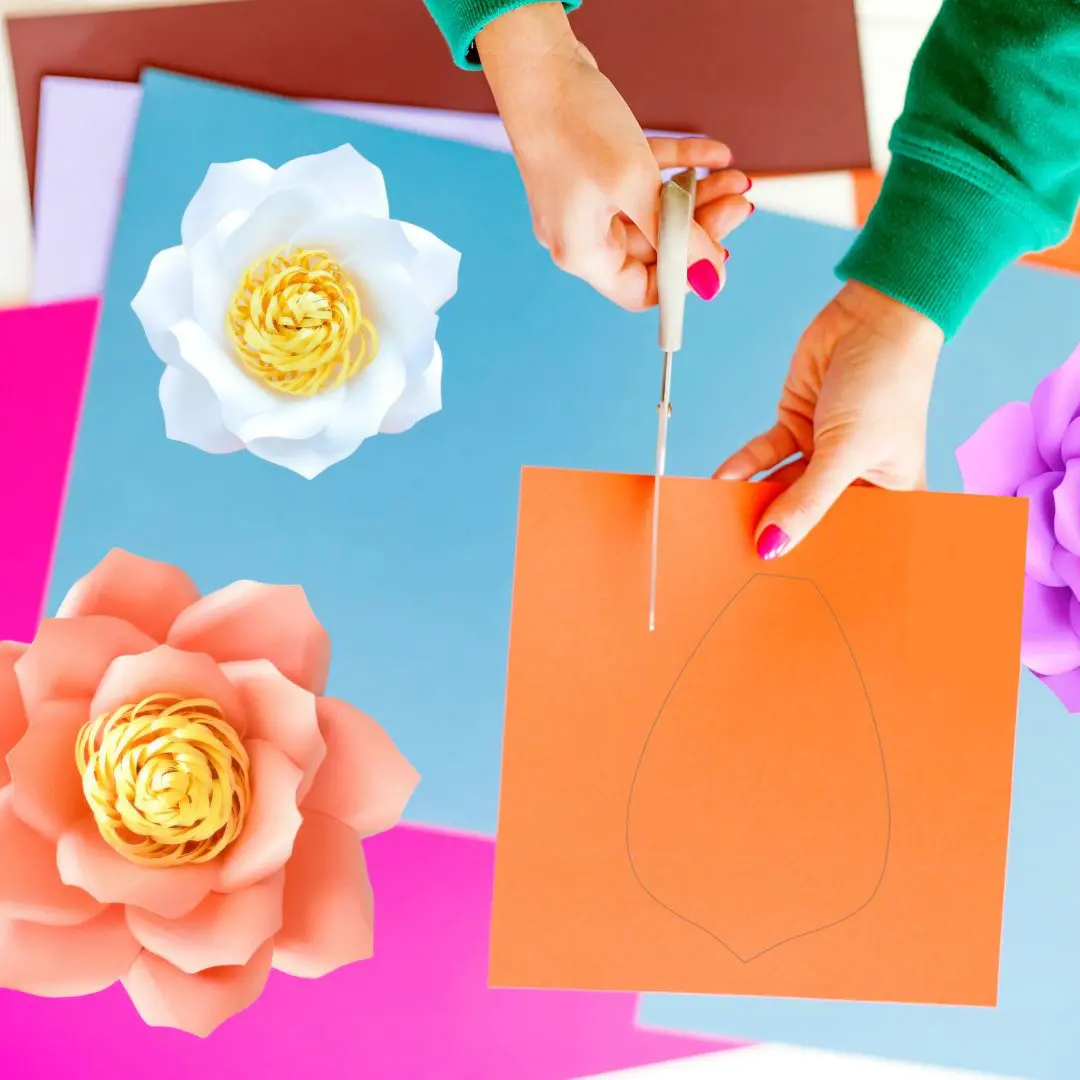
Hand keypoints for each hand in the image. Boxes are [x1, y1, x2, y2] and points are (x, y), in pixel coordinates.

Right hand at [476, 3, 751, 308]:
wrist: (537, 64)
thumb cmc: (576, 127)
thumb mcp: (635, 186)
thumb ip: (676, 234)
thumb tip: (711, 277)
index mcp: (583, 253)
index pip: (640, 290)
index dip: (682, 279)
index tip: (719, 259)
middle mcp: (582, 234)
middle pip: (654, 248)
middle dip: (700, 227)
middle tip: (738, 204)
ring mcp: (588, 202)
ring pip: (653, 211)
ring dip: (697, 195)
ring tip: (736, 176)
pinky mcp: (595, 170)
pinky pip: (645, 180)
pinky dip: (679, 168)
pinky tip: (713, 154)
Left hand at [714, 281, 944, 556]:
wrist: (875, 315)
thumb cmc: (889, 382)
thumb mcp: (847, 450)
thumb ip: (806, 501)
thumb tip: (771, 544)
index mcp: (889, 494)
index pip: (849, 538)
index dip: (818, 558)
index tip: (781, 583)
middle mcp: (855, 479)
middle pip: (808, 516)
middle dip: (778, 531)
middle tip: (739, 557)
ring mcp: (822, 453)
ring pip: (780, 487)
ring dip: (752, 499)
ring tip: (720, 521)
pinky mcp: (796, 427)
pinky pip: (765, 456)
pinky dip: (743, 467)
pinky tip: (721, 481)